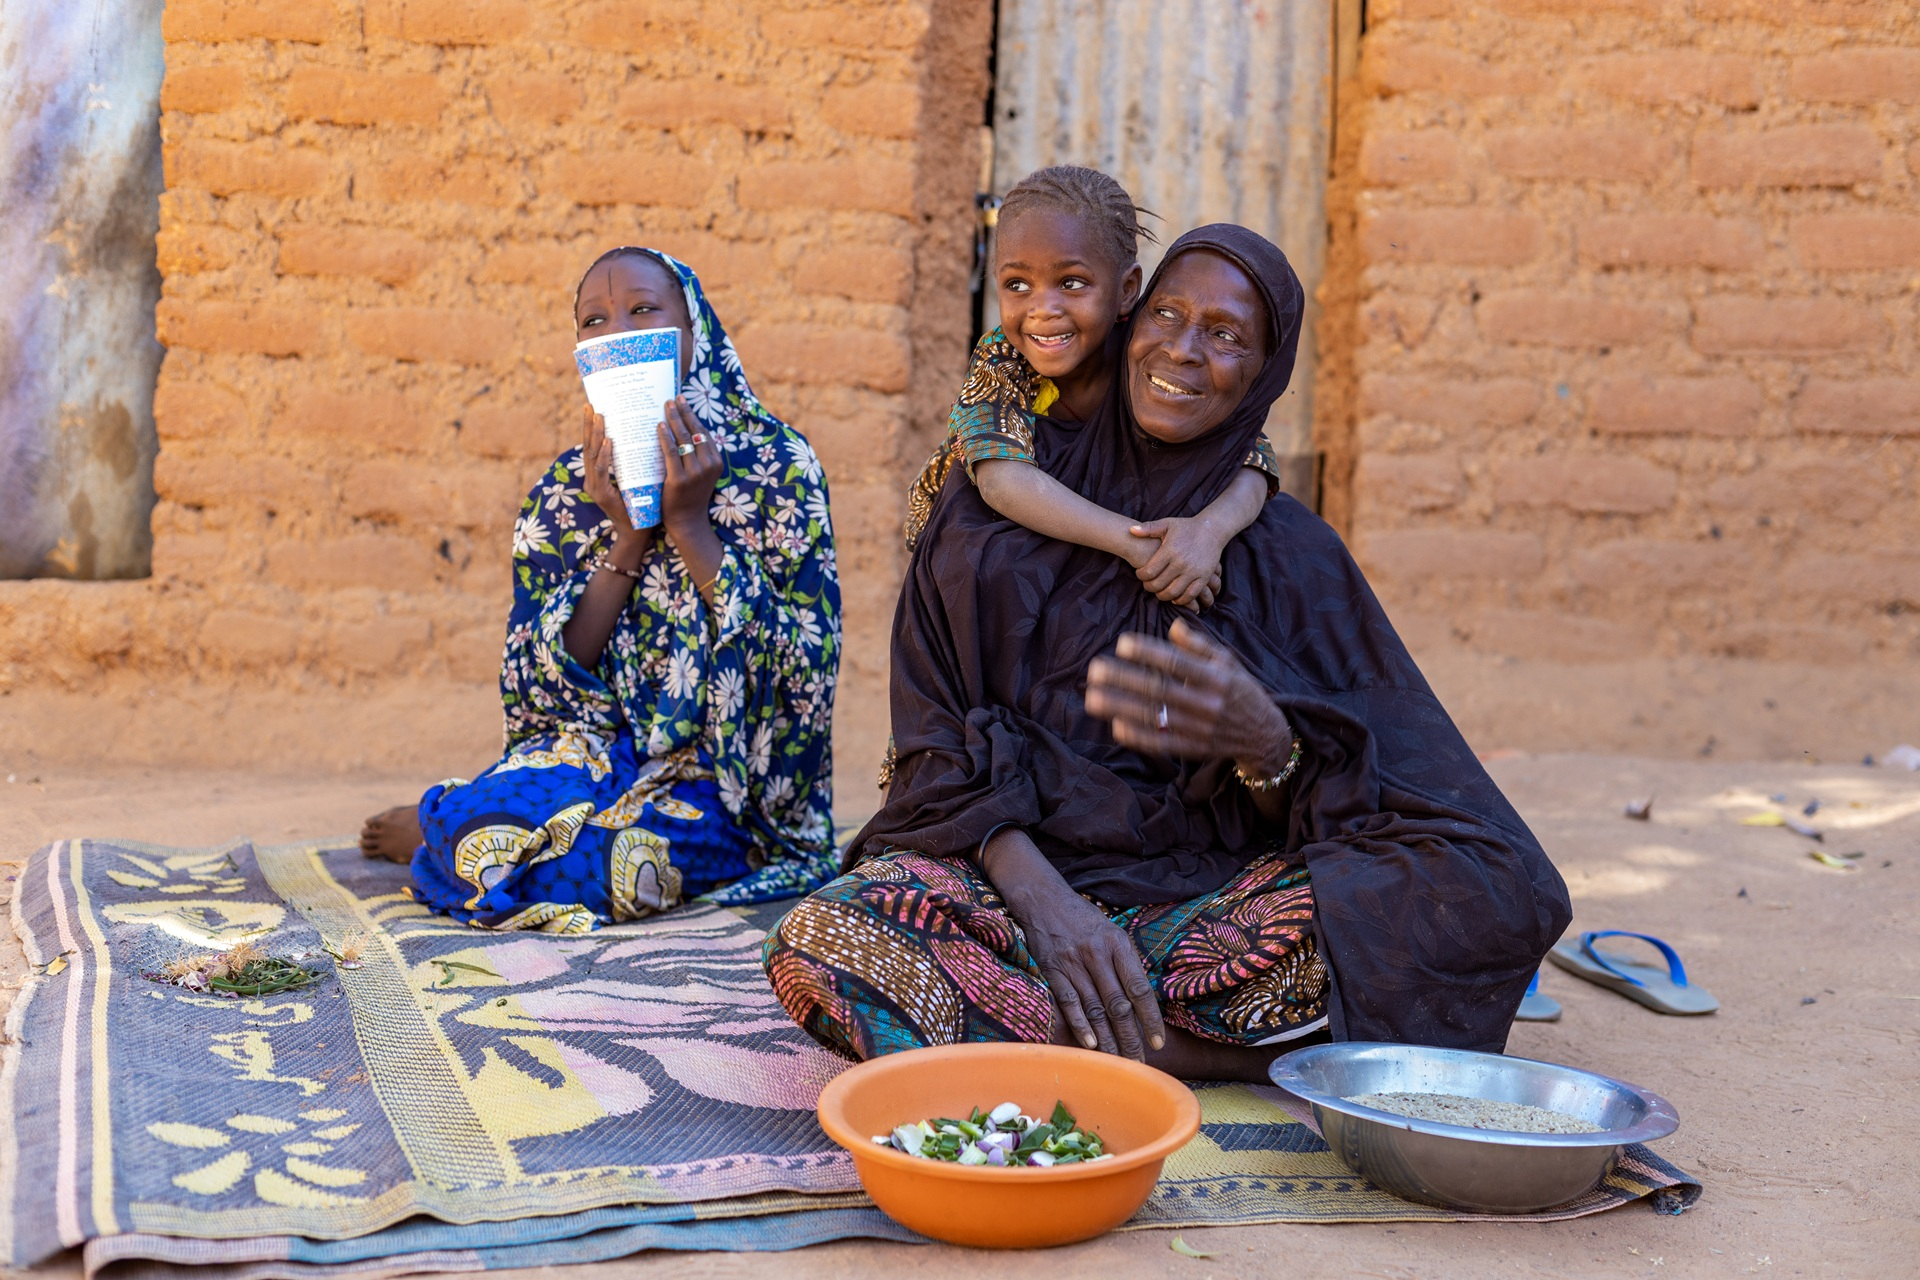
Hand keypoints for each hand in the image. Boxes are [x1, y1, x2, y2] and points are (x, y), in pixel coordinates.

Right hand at [581, 405, 637, 539]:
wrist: (638, 530)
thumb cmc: (640, 502)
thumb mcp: (634, 475)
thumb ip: (630, 460)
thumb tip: (640, 434)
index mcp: (598, 473)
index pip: (593, 445)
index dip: (592, 427)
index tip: (594, 407)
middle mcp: (592, 478)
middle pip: (588, 446)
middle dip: (589, 425)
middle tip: (591, 405)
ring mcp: (594, 486)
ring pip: (592, 456)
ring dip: (596, 435)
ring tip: (599, 417)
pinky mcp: (601, 495)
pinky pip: (601, 471)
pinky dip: (605, 455)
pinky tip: (609, 441)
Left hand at [658, 398, 723, 543]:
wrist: (686, 521)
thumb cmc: (690, 495)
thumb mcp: (701, 473)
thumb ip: (697, 455)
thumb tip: (683, 430)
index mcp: (716, 462)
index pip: (703, 432)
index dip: (692, 415)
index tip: (683, 400)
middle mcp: (709, 465)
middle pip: (694, 432)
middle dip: (683, 412)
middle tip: (672, 398)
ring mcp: (695, 472)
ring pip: (683, 439)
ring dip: (674, 419)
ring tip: (665, 406)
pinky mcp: (679, 479)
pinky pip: (671, 452)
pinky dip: (665, 437)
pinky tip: (659, 426)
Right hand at [981, 828, 1166, 1059]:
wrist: (1043, 899)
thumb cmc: (1082, 919)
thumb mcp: (1111, 931)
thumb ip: (1125, 963)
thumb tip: (1141, 1000)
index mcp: (1118, 944)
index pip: (1139, 988)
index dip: (1150, 1019)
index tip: (1158, 1042)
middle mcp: (1097, 954)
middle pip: (1118, 1005)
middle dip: (1130, 1038)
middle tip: (1137, 1062)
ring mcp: (1073, 963)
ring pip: (1095, 1009)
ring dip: (1107, 1039)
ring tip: (1117, 1061)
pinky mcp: (1052, 969)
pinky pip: (1069, 1002)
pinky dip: (1080, 1025)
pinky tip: (1090, 1044)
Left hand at [1084, 619, 1291, 775]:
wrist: (1264, 735)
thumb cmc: (1240, 690)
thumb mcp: (1227, 662)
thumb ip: (1198, 645)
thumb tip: (1172, 626)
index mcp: (1217, 677)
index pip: (1177, 663)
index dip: (1149, 653)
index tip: (1122, 643)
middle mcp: (1208, 704)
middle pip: (1160, 690)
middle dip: (1124, 679)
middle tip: (1095, 670)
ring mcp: (1200, 729)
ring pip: (1155, 717)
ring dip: (1121, 708)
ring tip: (1093, 698)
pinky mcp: (1194, 749)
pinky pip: (1162, 744)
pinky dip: (1139, 736)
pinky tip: (1116, 726)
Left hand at [1129, 516, 1229, 607]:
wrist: (1212, 529)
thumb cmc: (1187, 527)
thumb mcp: (1167, 524)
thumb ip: (1148, 528)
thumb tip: (1131, 530)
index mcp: (1169, 550)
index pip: (1149, 571)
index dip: (1141, 576)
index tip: (1140, 574)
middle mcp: (1181, 562)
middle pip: (1159, 584)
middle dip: (1149, 587)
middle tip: (1148, 585)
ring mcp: (1193, 571)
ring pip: (1173, 592)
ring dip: (1163, 596)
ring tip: (1159, 591)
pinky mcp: (1203, 577)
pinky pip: (1190, 594)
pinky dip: (1181, 599)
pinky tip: (1175, 597)